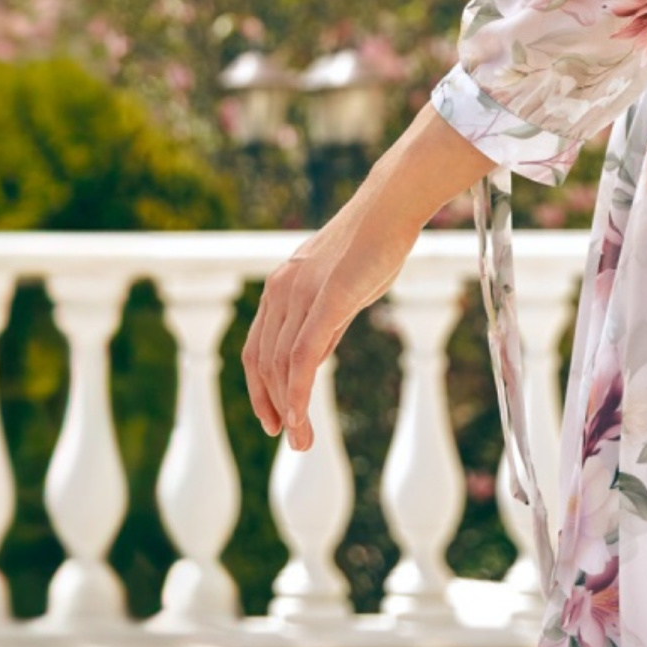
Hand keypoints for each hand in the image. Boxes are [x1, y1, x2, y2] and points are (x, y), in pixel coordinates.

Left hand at [241, 194, 422, 452]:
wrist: (390, 205)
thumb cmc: (373, 244)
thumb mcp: (340, 288)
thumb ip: (322, 322)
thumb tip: (313, 359)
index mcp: (279, 288)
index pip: (256, 349)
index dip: (259, 389)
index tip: (274, 418)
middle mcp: (280, 290)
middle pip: (262, 362)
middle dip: (271, 406)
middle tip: (290, 439)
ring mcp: (300, 294)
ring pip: (280, 365)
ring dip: (288, 409)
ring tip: (300, 440)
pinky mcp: (327, 298)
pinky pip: (303, 356)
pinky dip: (297, 392)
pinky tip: (302, 418)